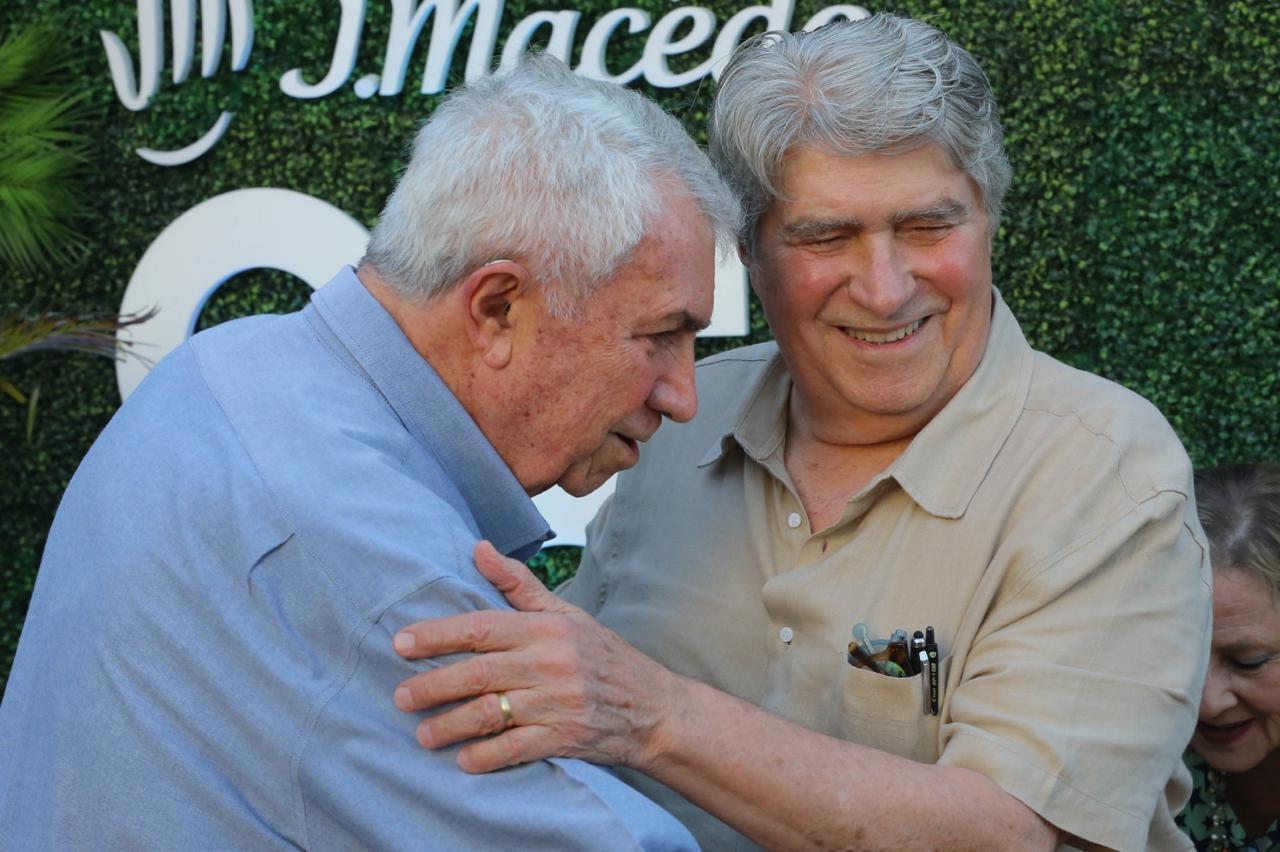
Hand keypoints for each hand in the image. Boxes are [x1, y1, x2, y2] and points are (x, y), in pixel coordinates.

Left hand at [392, 541, 677, 772]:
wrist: (655, 707)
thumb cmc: (603, 657)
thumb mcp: (565, 615)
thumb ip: (518, 585)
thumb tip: (479, 549)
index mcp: (546, 629)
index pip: (482, 627)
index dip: (438, 635)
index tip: (401, 643)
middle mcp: (550, 662)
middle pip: (479, 672)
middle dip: (433, 685)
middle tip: (400, 696)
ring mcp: (558, 702)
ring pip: (492, 712)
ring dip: (451, 725)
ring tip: (423, 735)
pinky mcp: (566, 737)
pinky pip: (517, 748)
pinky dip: (487, 756)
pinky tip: (464, 760)